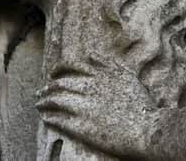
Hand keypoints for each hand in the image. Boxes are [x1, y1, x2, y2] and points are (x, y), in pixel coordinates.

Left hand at [36, 54, 156, 157]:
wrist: (146, 129)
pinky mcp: (81, 126)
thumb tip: (91, 55)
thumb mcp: (127, 76)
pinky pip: (57, 119)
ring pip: (54, 100)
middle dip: (47, 87)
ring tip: (39, 104)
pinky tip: (45, 117)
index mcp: (99, 75)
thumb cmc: (141, 103)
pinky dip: (49, 116)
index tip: (53, 74)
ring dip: (43, 101)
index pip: (70, 66)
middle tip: (41, 91)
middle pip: (59, 83)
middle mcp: (89, 88)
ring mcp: (83, 107)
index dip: (58, 69)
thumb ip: (109, 64)